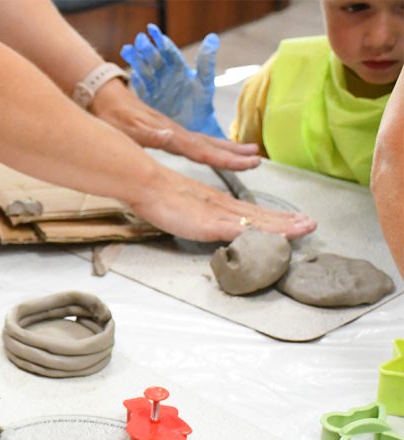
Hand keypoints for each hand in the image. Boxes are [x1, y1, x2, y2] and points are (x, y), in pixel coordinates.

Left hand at [91, 78, 259, 171]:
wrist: (107, 97)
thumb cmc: (114, 117)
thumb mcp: (128, 130)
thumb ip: (149, 134)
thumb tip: (170, 136)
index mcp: (171, 137)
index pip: (204, 151)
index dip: (226, 159)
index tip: (249, 163)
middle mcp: (178, 133)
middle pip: (212, 145)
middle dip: (235, 154)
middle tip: (259, 159)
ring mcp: (175, 131)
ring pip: (207, 142)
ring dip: (229, 149)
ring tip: (250, 153)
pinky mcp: (170, 131)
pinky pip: (198, 141)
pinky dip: (212, 146)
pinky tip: (218, 151)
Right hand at [121, 24, 225, 138]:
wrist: (193, 125)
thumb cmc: (201, 102)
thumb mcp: (205, 81)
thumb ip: (206, 62)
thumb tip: (212, 38)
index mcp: (177, 67)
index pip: (167, 50)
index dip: (159, 40)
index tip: (152, 30)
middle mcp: (164, 75)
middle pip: (153, 59)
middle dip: (146, 49)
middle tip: (139, 39)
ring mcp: (155, 87)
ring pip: (144, 71)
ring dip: (136, 60)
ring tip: (127, 50)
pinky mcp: (148, 100)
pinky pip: (140, 89)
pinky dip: (136, 81)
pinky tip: (132, 75)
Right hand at [130, 166, 315, 241]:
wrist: (146, 184)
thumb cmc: (157, 193)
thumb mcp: (183, 205)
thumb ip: (197, 212)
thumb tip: (209, 220)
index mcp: (217, 203)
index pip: (251, 212)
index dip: (274, 217)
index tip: (294, 219)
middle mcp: (222, 207)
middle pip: (260, 216)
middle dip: (287, 221)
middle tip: (311, 224)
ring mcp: (217, 215)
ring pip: (256, 222)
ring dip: (282, 226)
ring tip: (304, 227)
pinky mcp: (209, 223)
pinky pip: (238, 230)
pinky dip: (257, 233)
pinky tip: (271, 237)